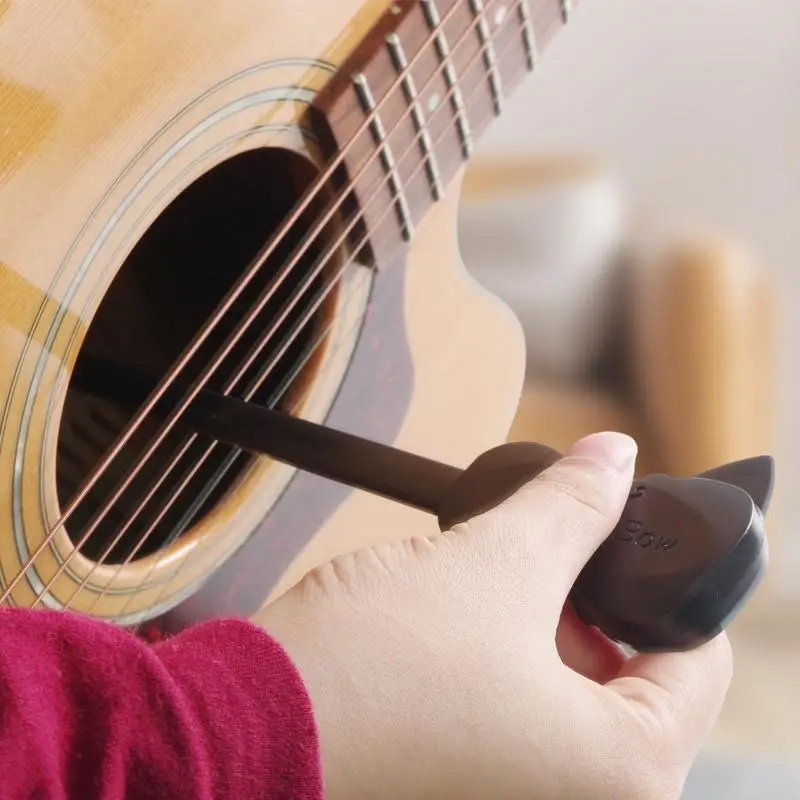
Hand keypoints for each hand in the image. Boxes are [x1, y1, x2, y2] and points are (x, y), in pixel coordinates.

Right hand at [255, 432, 731, 798]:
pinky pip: (523, 716)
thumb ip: (574, 506)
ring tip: (489, 585)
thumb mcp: (496, 562)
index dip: (656, 580)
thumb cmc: (376, 670)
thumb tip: (616, 454)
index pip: (693, 656)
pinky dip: (507, 660)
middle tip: (539, 550)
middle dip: (587, 599)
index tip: (614, 534)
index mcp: (627, 776)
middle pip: (631, 672)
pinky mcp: (474, 788)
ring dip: (541, 624)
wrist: (248, 728)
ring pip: (571, 690)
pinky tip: (462, 625)